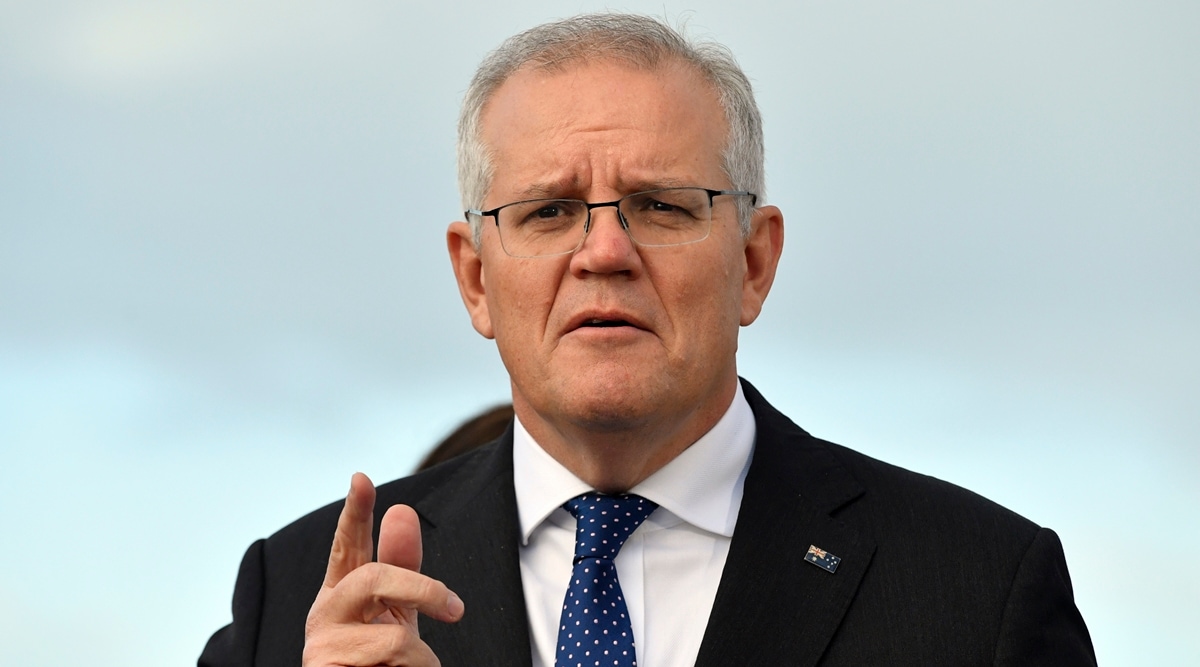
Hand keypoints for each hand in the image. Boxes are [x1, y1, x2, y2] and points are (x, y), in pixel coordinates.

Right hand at [303, 473, 464, 665]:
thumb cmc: (382, 665)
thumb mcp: (397, 616)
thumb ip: (402, 566)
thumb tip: (401, 511)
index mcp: (341, 596)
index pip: (346, 547)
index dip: (354, 512)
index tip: (361, 477)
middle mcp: (324, 616)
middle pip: (372, 577)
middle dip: (421, 587)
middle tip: (455, 609)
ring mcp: (320, 648)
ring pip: (393, 637)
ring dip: (418, 661)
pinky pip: (389, 663)